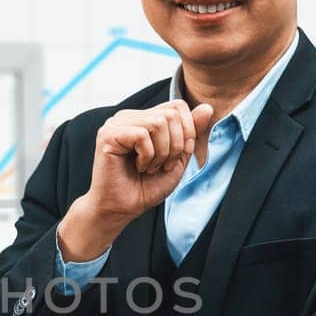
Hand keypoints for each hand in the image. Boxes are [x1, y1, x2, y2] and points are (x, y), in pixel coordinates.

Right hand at [59, 100, 214, 260]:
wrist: (122, 209)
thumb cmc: (146, 187)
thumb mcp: (178, 158)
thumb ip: (191, 133)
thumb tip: (208, 107)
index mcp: (144, 118)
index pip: (178, 106)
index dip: (188, 132)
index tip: (177, 158)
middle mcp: (129, 116)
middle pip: (171, 114)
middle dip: (176, 146)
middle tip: (162, 167)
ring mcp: (116, 124)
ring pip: (158, 123)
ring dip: (162, 152)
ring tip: (150, 168)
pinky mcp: (108, 135)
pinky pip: (142, 135)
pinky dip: (147, 156)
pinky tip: (139, 167)